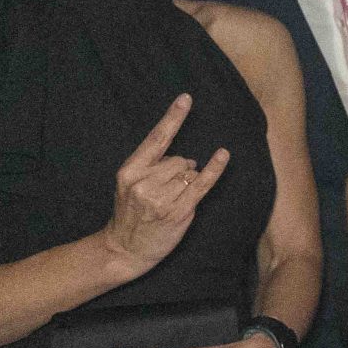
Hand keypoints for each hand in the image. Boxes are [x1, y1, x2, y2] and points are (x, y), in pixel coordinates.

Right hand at [99, 95, 229, 277]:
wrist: (124, 249)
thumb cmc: (130, 215)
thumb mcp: (130, 185)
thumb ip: (153, 167)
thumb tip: (189, 160)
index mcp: (130, 171)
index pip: (156, 139)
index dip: (173, 117)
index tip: (186, 98)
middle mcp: (144, 183)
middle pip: (179, 159)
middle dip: (181, 169)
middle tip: (168, 190)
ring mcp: (161, 199)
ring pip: (190, 173)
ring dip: (188, 182)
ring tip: (172, 200)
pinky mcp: (178, 212)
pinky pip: (202, 185)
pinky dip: (215, 170)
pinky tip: (223, 156)